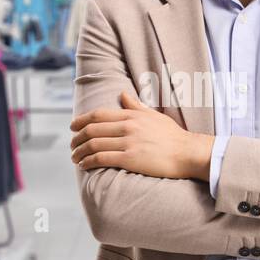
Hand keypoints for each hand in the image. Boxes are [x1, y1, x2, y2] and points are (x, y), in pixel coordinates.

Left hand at [70, 90, 212, 179]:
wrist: (187, 153)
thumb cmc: (173, 136)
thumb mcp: (154, 116)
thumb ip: (136, 106)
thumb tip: (122, 94)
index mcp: (132, 115)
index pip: (98, 115)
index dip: (81, 120)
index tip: (72, 126)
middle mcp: (128, 126)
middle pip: (92, 129)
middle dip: (77, 138)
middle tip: (72, 145)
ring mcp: (128, 142)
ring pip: (94, 145)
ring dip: (80, 152)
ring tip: (75, 157)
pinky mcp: (130, 159)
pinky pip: (102, 159)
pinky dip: (89, 161)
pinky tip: (84, 165)